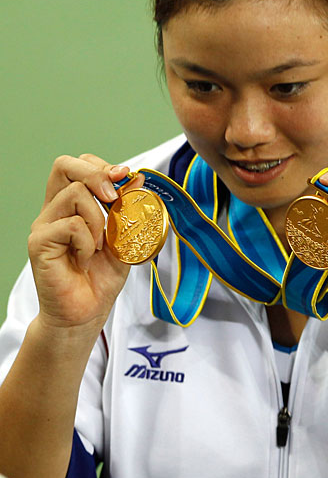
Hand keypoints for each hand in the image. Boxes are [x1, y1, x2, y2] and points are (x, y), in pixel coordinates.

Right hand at [28, 154, 143, 331]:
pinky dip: (88, 240)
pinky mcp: (39, 243)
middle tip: (114, 198)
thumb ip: (129, 208)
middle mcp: (54, 209)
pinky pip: (71, 225)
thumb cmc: (101, 276)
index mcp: (71, 204)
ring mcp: (44, 224)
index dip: (101, 165)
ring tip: (99, 245)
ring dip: (99, 218)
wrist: (86, 313)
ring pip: (75, 193)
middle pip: (65, 165)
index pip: (77, 164)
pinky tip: (87, 258)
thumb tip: (137, 178)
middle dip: (97, 174)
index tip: (124, 176)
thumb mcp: (124, 237)